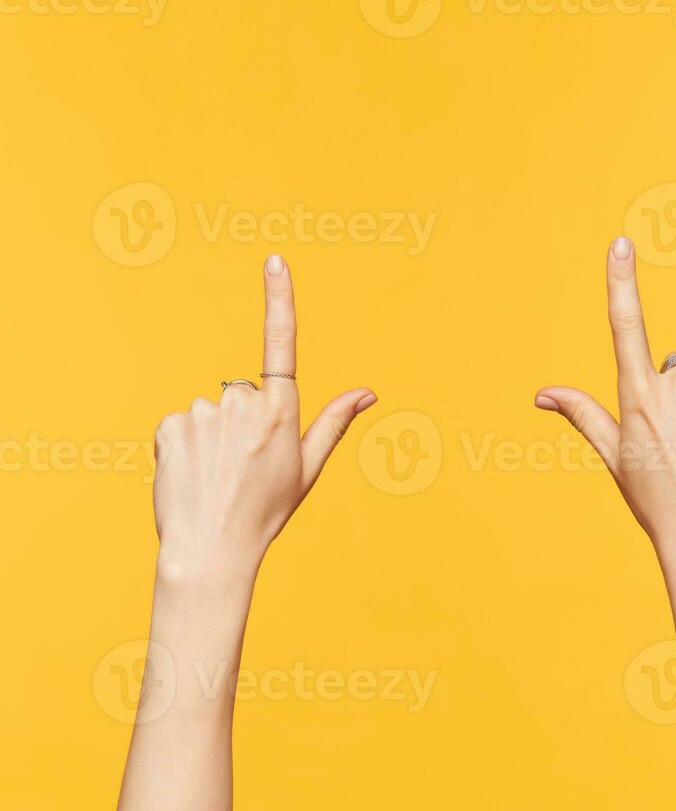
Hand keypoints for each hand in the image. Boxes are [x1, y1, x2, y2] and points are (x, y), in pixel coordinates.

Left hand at [153, 255, 376, 578]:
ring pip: (211, 409)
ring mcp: (204, 413)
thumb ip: (335, 422)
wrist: (211, 549)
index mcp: (282, 413)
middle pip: (243, 391)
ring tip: (216, 475)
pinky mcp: (171, 425)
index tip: (275, 261)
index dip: (279, 299)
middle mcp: (243, 405)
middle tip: (243, 465)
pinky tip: (192, 474)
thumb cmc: (266, 511)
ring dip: (212, 434)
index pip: (281, 343)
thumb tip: (368, 391)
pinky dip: (184, 444)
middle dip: (243, 420)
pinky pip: (181, 423)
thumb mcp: (308, 468)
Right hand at [535, 238, 675, 575]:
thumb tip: (542, 393)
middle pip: (675, 373)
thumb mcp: (613, 457)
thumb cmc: (655, 500)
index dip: (622, 284)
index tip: (621, 244)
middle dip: (675, 400)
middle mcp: (675, 393)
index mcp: (637, 400)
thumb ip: (581, 414)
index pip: (626, 329)